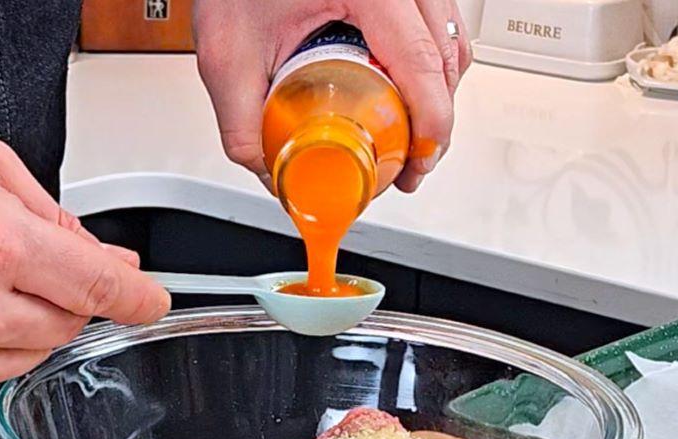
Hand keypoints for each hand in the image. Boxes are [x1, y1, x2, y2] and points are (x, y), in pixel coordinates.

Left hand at [194, 0, 471, 192]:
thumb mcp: (229, 55)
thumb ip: (243, 125)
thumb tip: (272, 172)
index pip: (421, 62)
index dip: (431, 122)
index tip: (416, 161)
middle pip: (445, 58)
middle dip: (436, 121)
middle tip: (410, 166)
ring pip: (449, 43)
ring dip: (437, 96)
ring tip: (411, 139)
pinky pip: (436, 27)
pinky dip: (432, 68)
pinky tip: (409, 97)